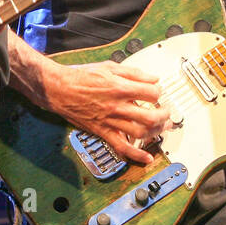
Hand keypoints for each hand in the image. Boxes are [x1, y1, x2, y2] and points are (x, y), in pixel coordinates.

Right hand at [44, 61, 169, 164]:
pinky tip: (147, 157)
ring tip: (161, 128)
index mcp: (120, 87)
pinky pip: (121, 147)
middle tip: (166, 113)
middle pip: (150, 117)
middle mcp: (117, 106)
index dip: (158, 92)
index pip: (152, 93)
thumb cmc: (81, 77)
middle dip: (164, 116)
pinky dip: (136, 155)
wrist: (59, 89)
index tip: (157, 93)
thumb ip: (134, 73)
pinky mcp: (102, 132)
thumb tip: (153, 78)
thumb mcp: (109, 66)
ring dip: (156, 132)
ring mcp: (110, 121)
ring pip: (140, 133)